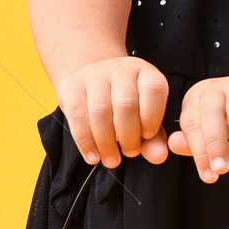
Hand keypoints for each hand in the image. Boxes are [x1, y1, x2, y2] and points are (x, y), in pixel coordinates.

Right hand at [55, 55, 169, 166]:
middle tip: (130, 152)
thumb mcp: (145, 118)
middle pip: (125, 105)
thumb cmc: (125, 105)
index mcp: (145, 72)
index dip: (152, 118)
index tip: (147, 136)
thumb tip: (158, 156)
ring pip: (100, 112)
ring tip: (112, 159)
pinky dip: (86, 142)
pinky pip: (77, 117)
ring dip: (106, 144)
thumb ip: (155, 139)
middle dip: (129, 138)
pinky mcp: (71, 86)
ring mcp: (93, 75)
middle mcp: (120, 69)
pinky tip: (93, 155)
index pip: (154, 90)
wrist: (93, 83)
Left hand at [169, 73, 228, 181]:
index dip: (199, 152)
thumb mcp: (216, 135)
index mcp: (198, 99)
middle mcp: (217, 89)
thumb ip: (195, 143)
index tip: (209, 175)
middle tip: (222, 169)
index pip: (192, 124)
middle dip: (216, 144)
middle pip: (211, 113)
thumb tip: (174, 145)